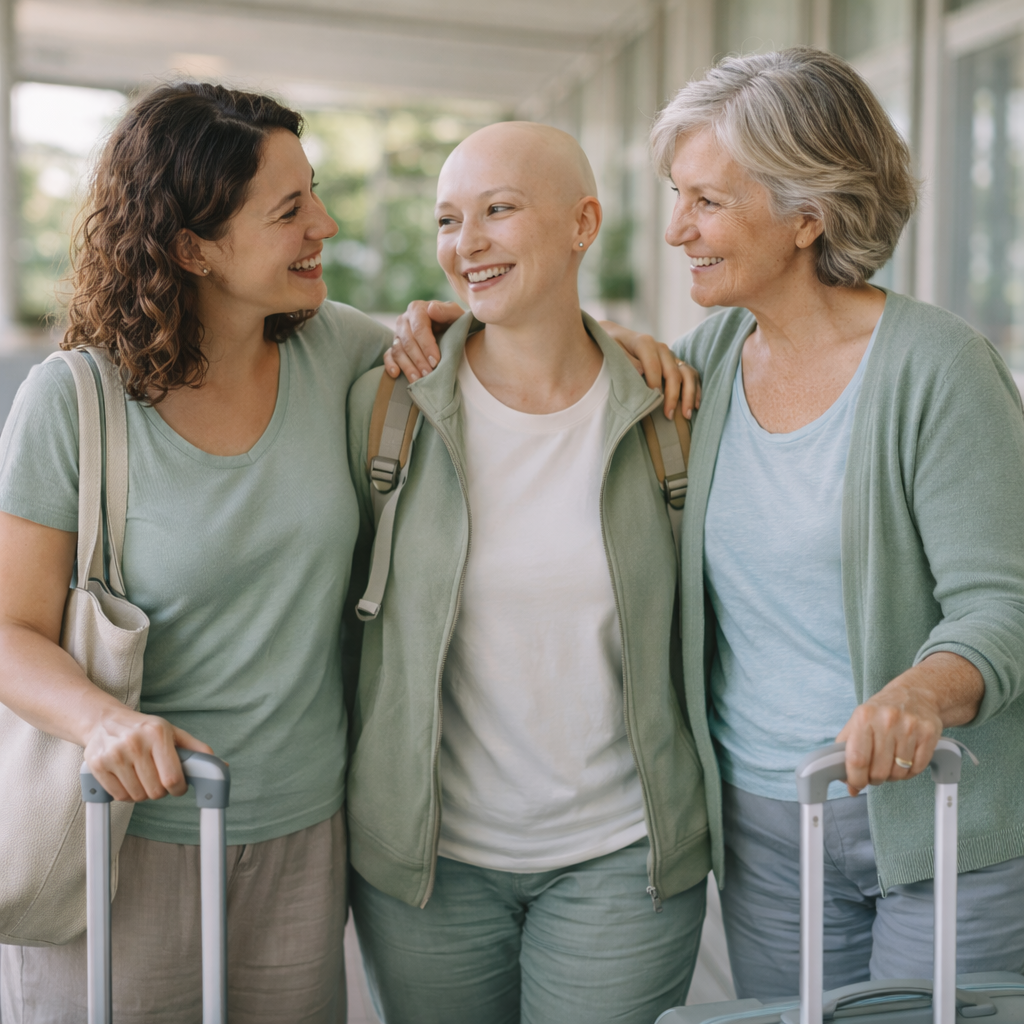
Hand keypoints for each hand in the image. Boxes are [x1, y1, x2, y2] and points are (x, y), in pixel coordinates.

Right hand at [83, 708, 214, 802]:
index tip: (178, 787)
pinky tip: (128, 780)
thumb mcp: (172, 732)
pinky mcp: (97, 766)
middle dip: (161, 791)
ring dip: (143, 793)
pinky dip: (126, 794)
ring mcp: (114, 755)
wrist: (104, 721)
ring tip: (142, 777)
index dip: (179, 789)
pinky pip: (118, 796)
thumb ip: (196, 749)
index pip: (172, 778)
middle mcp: (134, 743)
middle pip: (155, 791)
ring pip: (137, 796)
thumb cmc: (144, 729)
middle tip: (159, 780)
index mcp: (157, 734)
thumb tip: (221, 767)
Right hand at [384, 300, 464, 380]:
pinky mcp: (394, 346)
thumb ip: (447, 310)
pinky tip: (396, 374)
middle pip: (407, 342)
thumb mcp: (455, 314)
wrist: (449, 330)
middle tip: (428, 375)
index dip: (426, 346)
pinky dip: (390, 365)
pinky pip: (388, 355)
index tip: (436, 361)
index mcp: (418, 309)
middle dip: (418, 360)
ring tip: (417, 380)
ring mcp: (397, 334)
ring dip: (407, 366)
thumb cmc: (453, 322)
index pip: (419, 329)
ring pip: (398, 350)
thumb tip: (431, 309)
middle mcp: (404, 320)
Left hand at [598, 321, 700, 419]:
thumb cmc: (611, 347)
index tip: (652, 404)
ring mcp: (670, 355)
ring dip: (688, 394)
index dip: (655, 386)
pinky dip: (695, 389)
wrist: (616, 337)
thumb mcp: (611, 350)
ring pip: (687, 373)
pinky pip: (691, 374)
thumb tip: (640, 372)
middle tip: (668, 415)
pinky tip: (694, 405)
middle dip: (672, 395)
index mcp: (645, 343)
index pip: (654, 367)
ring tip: (686, 415)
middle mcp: (661, 348)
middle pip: (673, 373)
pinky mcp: (675, 362)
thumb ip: (625, 360)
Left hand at [835, 652, 983, 794]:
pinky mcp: (928, 734)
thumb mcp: (857, 722)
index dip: (855, 778)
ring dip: (892, 776)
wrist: (914, 694)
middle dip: (874, 779)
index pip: (857, 759)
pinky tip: (905, 761)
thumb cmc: (881, 712)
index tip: (856, 784)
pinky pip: (917, 769)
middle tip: (874, 773)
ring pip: (898, 773)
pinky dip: (909, 773)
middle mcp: (887, 720)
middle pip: (878, 770)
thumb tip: (848, 784)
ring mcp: (910, 727)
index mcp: (864, 717)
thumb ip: (846, 751)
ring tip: (890, 763)